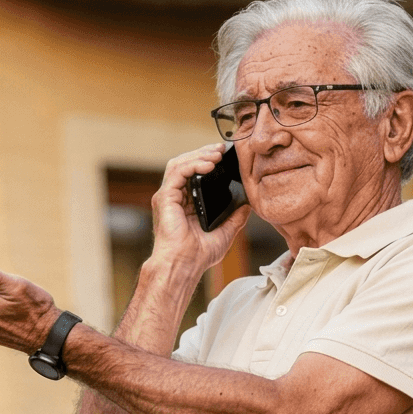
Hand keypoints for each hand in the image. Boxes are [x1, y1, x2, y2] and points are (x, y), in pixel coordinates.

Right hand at [150, 143, 251, 275]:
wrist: (185, 264)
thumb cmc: (199, 254)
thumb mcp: (225, 233)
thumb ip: (235, 218)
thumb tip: (248, 206)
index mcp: (186, 203)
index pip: (194, 173)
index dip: (207, 161)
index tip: (224, 156)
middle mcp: (175, 197)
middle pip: (186, 164)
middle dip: (204, 153)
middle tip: (221, 149)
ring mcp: (168, 196)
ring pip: (179, 163)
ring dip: (199, 155)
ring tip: (216, 155)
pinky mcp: (165, 197)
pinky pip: (177, 172)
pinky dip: (193, 164)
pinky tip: (208, 165)